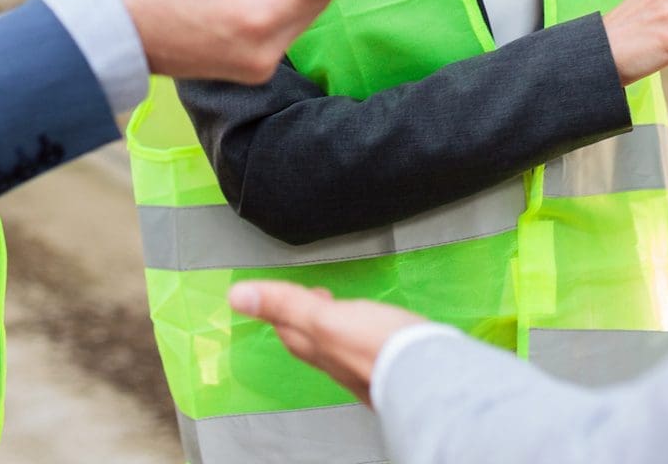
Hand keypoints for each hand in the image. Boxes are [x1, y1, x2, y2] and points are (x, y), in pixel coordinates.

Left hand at [227, 281, 423, 403]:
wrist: (430, 377)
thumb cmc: (381, 346)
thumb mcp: (324, 316)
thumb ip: (284, 304)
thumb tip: (237, 297)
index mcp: (317, 345)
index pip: (286, 326)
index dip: (278, 306)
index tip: (276, 291)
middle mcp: (334, 361)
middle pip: (309, 339)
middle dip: (303, 317)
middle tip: (308, 298)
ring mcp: (359, 368)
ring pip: (335, 345)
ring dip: (330, 326)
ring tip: (333, 310)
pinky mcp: (385, 370)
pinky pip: (359, 352)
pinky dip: (356, 337)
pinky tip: (367, 333)